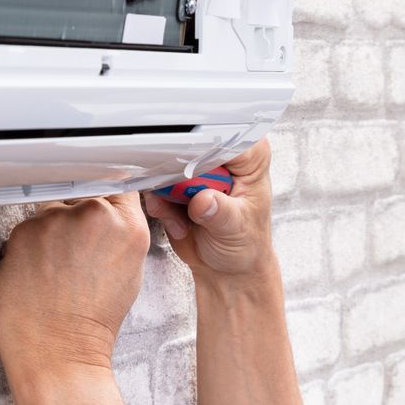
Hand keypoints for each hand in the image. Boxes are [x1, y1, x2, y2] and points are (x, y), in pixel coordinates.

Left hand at [0, 192, 150, 379]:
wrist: (58, 350)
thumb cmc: (93, 321)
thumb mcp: (130, 270)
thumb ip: (122, 231)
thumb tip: (109, 208)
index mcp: (128, 226)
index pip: (119, 184)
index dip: (107, 196)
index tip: (100, 207)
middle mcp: (93, 215)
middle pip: (83, 193)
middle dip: (78, 214)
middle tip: (75, 252)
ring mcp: (56, 220)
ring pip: (54, 207)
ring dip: (54, 228)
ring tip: (57, 267)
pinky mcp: (24, 230)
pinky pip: (30, 225)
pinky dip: (32, 242)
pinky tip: (39, 270)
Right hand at [142, 138, 276, 286]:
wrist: (228, 269)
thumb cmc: (246, 244)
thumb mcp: (238, 229)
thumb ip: (221, 213)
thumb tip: (203, 200)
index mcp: (248, 159)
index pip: (225, 135)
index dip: (205, 147)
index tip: (191, 167)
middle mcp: (222, 158)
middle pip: (190, 145)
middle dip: (180, 175)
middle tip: (185, 198)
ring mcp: (196, 171)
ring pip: (166, 165)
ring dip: (168, 195)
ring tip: (184, 219)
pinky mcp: (175, 185)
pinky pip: (155, 186)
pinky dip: (161, 207)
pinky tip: (179, 224)